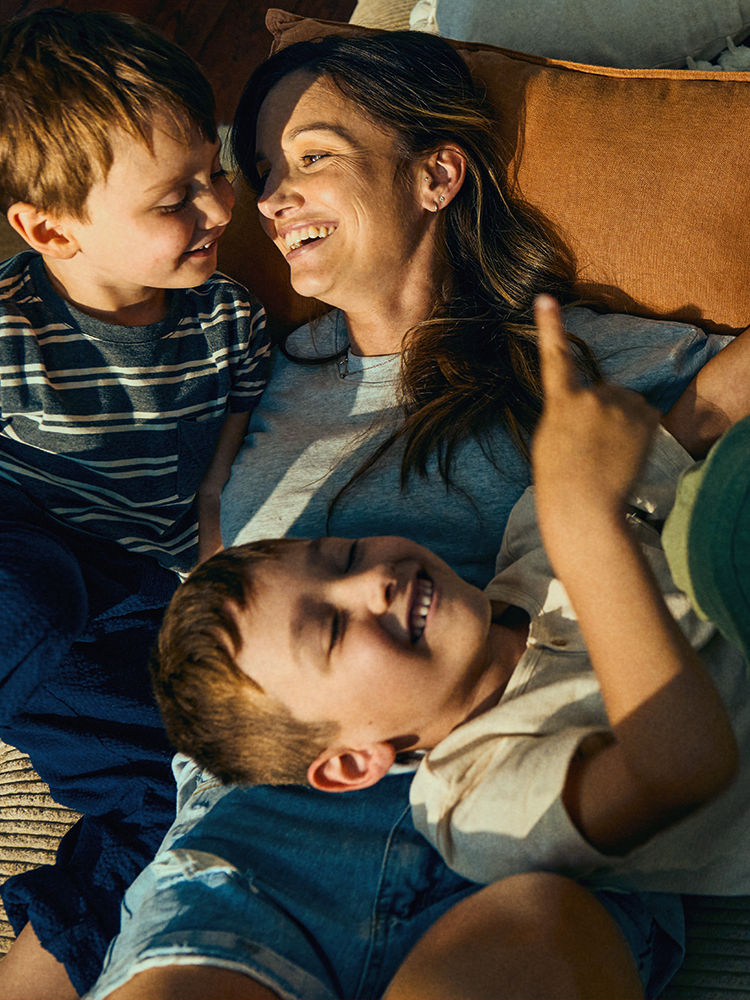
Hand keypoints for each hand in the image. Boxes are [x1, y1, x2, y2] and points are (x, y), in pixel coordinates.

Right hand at [531, 295, 658, 522]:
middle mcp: (590, 396)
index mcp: (560, 403)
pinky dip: (639, 430)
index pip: (555, 357)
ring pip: (624, 405)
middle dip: (601, 412)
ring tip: (608, 455)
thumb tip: (592, 402)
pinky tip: (627, 453)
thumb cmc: (561, 480)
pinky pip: (643, 415)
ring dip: (621, 422)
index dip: (550, 326)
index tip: (546, 299)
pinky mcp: (643, 416)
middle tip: (592, 448)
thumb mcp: (550, 440)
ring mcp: (618, 405)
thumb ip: (568, 413)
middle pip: (602, 393)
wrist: (585, 505)